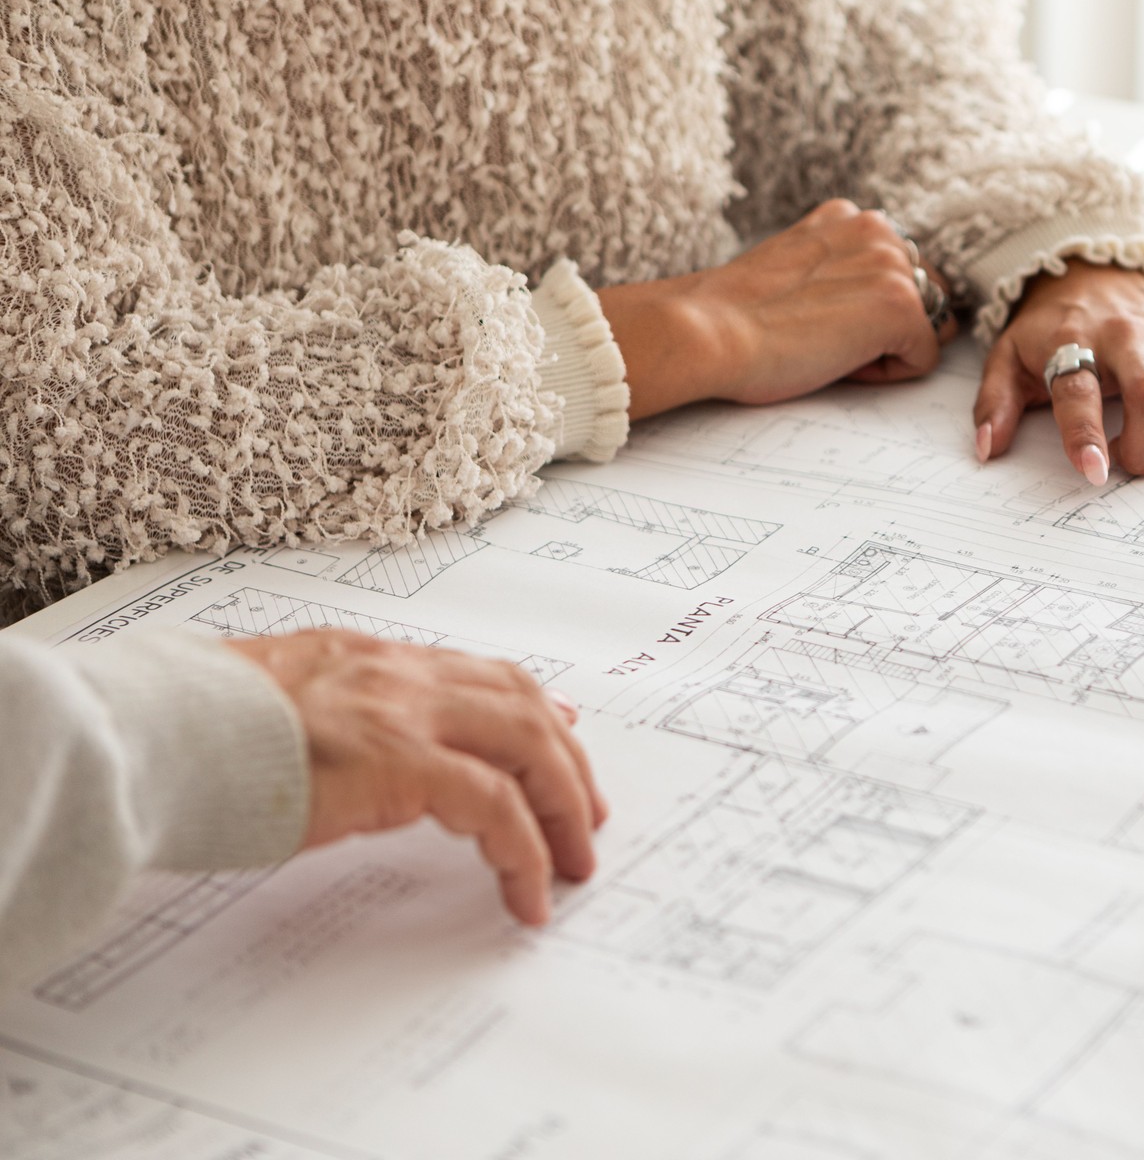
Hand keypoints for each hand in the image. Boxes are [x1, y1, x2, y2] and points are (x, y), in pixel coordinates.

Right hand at [225, 630, 607, 925]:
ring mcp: (406, 713)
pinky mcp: (404, 764)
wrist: (151, 734)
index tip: (562, 735)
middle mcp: (398, 674)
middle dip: (566, 763)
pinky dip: (525, 852)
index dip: (530, 707)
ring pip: (528, 748)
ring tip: (572, 863)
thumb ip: (327, 718)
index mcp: (367, 656)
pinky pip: (497, 808)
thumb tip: (345, 756)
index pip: (476, 672)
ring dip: (562, 808)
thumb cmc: (189, 732)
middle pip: (522, 705)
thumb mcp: (274, 707)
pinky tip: (527, 895)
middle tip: (586, 815)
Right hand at [599, 200, 955, 417]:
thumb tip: (875, 302)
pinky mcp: (900, 307)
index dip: (864, 311)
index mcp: (849, 217)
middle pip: (925, 297)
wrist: (706, 332)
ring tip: (828, 345)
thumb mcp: (797, 267)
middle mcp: (877, 229)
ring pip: (926, 328)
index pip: (898, 271)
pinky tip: (836, 362)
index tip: (816, 317)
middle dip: (887, 327)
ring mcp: (892, 266)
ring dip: (885, 348)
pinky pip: (924, 359)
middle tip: (822, 336)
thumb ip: (839, 268)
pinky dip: (885, 375)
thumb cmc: (736, 317)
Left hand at [974, 262, 1143, 481]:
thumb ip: (994, 404)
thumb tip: (988, 450)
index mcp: (1072, 338)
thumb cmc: (1051, 329)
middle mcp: (1128, 331)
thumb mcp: (1008, 357)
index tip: (1095, 472)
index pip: (1079, 390)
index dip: (1087, 437)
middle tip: (1131, 462)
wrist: (1093, 269)